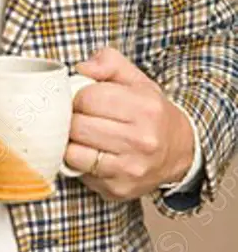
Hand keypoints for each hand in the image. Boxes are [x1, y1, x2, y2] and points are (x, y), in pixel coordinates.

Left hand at [63, 47, 194, 200]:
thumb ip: (109, 63)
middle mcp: (141, 140)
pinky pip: (79, 173)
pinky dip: (77, 162)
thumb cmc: (150, 114)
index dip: (77, 97)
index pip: (88, 98)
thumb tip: (81, 68)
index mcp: (145, 108)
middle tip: (78, 118)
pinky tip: (89, 153)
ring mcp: (130, 168)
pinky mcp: (118, 188)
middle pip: (78, 126)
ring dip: (70, 142)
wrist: (179, 152)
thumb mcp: (137, 80)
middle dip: (71, 119)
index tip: (82, 100)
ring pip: (74, 153)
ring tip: (81, 136)